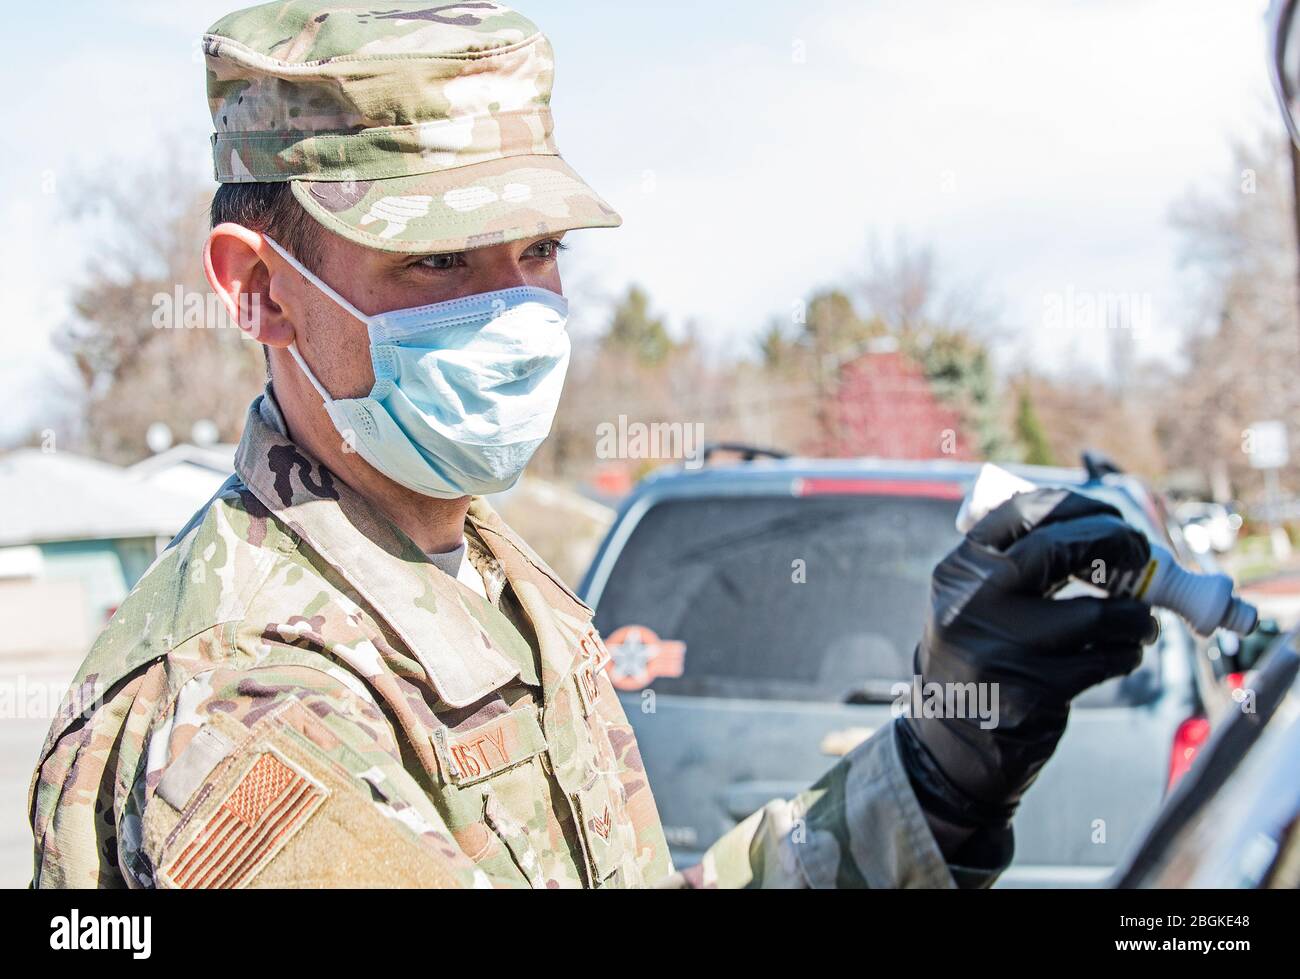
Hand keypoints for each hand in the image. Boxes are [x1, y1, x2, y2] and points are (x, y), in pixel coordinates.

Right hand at [896, 488, 1157, 862]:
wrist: (951, 740)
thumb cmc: (981, 657)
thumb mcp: (975, 600)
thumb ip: (1018, 562)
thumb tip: (1104, 528)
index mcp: (960, 571)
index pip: (1021, 512)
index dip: (1078, 507)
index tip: (1111, 518)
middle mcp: (973, 602)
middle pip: (1061, 548)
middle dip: (1118, 545)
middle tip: (1141, 556)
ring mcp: (1003, 648)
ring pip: (1100, 612)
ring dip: (1137, 614)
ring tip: (1140, 620)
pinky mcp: (1035, 692)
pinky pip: (1107, 658)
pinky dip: (1127, 651)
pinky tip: (1121, 653)